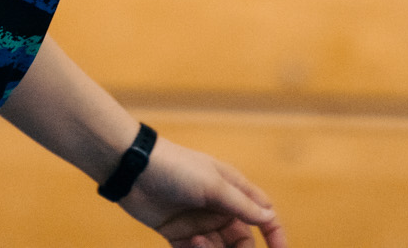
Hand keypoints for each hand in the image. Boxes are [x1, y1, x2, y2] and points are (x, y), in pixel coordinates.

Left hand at [118, 136, 288, 247]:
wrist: (132, 170)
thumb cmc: (176, 168)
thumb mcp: (213, 185)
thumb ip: (241, 204)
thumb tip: (269, 217)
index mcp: (233, 190)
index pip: (262, 214)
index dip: (274, 233)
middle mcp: (219, 208)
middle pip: (243, 240)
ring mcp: (200, 222)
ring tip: (198, 242)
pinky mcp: (179, 235)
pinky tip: (191, 243)